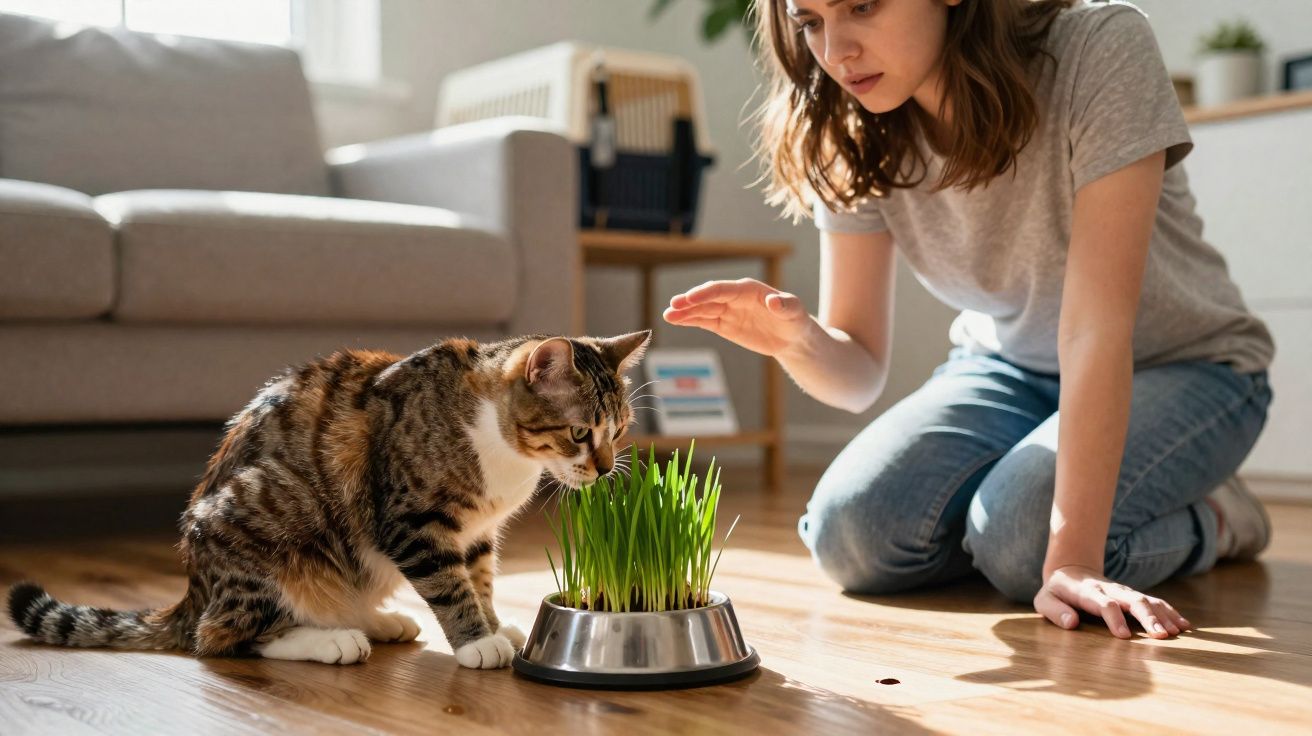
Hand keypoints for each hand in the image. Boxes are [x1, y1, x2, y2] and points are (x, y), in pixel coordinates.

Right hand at [663, 279, 809, 356]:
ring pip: (703, 310)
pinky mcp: (724, 325)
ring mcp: (727, 311)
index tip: (690, 298)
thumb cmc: (795, 319)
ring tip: (667, 315)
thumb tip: (773, 301)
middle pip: (708, 298)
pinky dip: (690, 321)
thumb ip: (784, 306)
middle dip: (691, 301)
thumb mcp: (795, 312)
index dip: (706, 293)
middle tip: (673, 305)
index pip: (723, 289)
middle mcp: (734, 297)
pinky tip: (675, 320)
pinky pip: (704, 321)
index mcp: (748, 289)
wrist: (792, 337)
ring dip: (685, 312)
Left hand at [1034, 565, 1190, 639]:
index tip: (1123, 637)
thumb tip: (1071, 623)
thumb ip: (1054, 611)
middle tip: (1161, 636)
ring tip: (1177, 632)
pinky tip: (1184, 625)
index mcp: (1087, 592)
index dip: (1114, 618)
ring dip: (1163, 616)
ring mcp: (1124, 592)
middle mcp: (1110, 590)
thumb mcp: (1044, 599)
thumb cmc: (1056, 591)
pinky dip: (1170, 612)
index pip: (1103, 603)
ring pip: (1148, 600)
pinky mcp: (1133, 596)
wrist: (1071, 569)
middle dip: (1148, 617)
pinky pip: (1155, 602)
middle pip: (1133, 600)